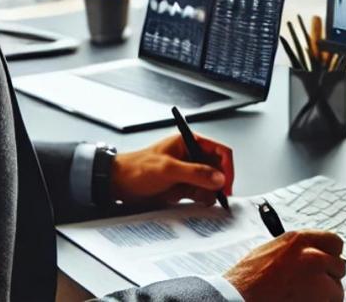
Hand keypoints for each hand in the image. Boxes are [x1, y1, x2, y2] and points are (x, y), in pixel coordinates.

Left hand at [110, 133, 233, 207]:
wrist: (118, 184)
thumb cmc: (136, 168)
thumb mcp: (168, 169)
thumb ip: (195, 172)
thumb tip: (219, 178)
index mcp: (189, 142)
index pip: (219, 151)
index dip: (227, 166)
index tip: (227, 183)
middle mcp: (191, 156)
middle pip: (217, 168)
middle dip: (220, 182)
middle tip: (220, 196)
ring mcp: (187, 172)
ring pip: (210, 182)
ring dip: (212, 192)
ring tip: (207, 200)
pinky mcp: (182, 187)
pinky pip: (201, 193)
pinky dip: (204, 199)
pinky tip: (201, 203)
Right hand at [224, 230, 345, 301]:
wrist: (237, 299)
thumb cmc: (247, 281)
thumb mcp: (270, 251)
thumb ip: (295, 251)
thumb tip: (310, 253)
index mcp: (299, 240)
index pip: (334, 242)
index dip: (330, 255)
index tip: (327, 263)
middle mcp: (313, 255)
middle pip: (338, 267)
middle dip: (328, 279)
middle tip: (312, 288)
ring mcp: (319, 279)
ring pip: (337, 290)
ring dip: (325, 297)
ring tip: (302, 299)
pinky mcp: (321, 299)